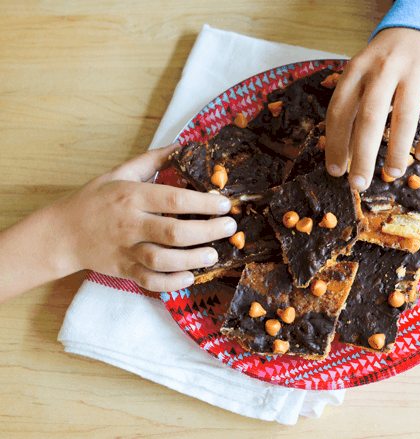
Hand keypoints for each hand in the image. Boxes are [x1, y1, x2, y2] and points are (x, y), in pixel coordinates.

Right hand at [50, 143, 236, 291]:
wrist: (62, 232)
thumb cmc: (95, 200)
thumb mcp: (120, 173)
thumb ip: (152, 160)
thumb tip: (181, 146)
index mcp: (131, 197)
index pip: (173, 200)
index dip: (203, 204)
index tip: (224, 204)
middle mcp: (130, 224)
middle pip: (174, 233)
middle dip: (207, 232)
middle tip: (229, 229)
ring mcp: (126, 250)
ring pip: (163, 260)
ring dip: (193, 260)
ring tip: (214, 255)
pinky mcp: (123, 269)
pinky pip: (149, 281)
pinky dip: (171, 282)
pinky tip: (189, 276)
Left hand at [325, 27, 419, 190]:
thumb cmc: (385, 64)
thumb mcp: (363, 76)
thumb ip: (354, 107)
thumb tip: (346, 155)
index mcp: (356, 69)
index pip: (340, 110)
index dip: (336, 143)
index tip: (336, 171)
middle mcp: (383, 68)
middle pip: (370, 117)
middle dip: (363, 156)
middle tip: (359, 184)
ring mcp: (414, 69)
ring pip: (404, 118)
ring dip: (397, 152)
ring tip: (393, 173)